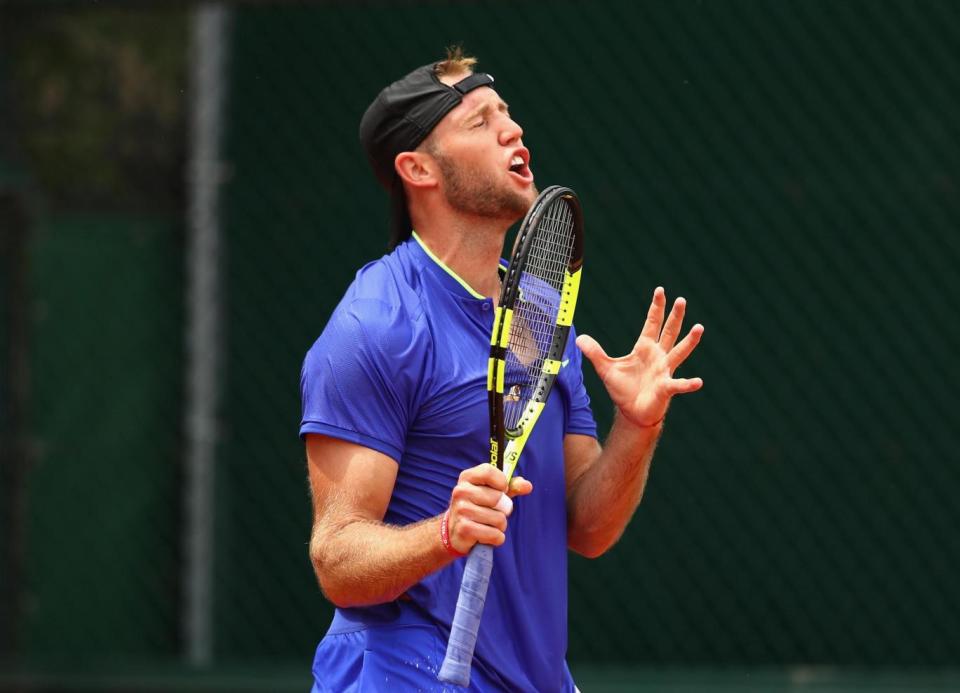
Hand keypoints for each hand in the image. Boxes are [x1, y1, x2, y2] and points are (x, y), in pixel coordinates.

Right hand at [446, 464, 532, 553]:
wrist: (455, 530)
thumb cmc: (478, 506)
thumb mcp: (492, 492)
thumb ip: (511, 486)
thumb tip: (527, 486)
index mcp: (467, 477)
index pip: (489, 471)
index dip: (502, 482)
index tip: (502, 490)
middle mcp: (461, 491)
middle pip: (497, 498)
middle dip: (503, 509)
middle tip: (492, 511)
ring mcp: (461, 510)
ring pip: (499, 519)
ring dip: (500, 526)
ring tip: (488, 524)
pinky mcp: (464, 529)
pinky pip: (495, 535)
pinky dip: (496, 538)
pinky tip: (485, 535)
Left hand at [576, 286, 703, 427]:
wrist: (632, 412)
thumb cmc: (624, 389)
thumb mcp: (606, 368)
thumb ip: (595, 352)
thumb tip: (579, 338)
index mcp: (644, 348)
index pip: (652, 323)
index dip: (656, 307)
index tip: (660, 291)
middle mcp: (658, 356)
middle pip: (669, 332)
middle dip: (675, 316)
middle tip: (681, 300)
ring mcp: (664, 371)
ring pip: (679, 352)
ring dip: (689, 341)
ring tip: (699, 328)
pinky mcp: (666, 387)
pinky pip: (678, 385)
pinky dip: (688, 384)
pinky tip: (698, 382)